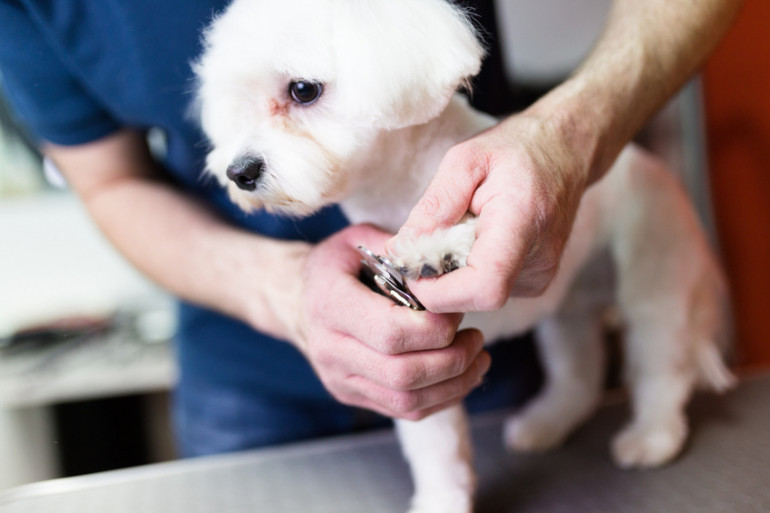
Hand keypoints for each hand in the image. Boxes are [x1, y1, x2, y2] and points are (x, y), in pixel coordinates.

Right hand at [290, 224, 490, 419]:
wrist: (295, 299)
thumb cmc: (334, 266)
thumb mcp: (357, 239)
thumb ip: (398, 248)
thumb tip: (443, 260)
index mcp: (330, 305)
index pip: (390, 331)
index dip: (434, 327)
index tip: (457, 312)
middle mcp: (330, 349)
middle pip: (402, 373)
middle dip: (452, 359)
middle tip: (476, 338)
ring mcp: (339, 378)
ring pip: (405, 400)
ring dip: (453, 385)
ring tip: (478, 359)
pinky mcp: (351, 394)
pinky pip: (402, 410)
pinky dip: (440, 399)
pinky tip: (461, 377)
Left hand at [391, 109, 589, 312]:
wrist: (566, 151)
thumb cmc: (517, 149)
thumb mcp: (465, 160)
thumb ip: (434, 207)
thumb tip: (400, 251)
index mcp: (521, 225)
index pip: (483, 287)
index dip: (439, 291)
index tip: (413, 267)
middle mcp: (537, 261)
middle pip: (472, 297)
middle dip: (435, 278)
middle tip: (426, 238)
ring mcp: (539, 277)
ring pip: (475, 295)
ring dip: (450, 271)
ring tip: (458, 228)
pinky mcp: (534, 283)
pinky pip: (486, 288)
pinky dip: (466, 269)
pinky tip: (473, 238)